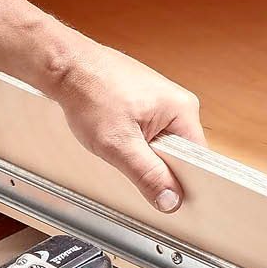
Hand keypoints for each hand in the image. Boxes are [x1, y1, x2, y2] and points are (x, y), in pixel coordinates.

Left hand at [47, 34, 205, 212]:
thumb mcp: (119, 144)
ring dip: (142, 154)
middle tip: (131, 164)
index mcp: (183, 109)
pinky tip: (116, 136)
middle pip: (180, 153)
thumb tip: (171, 201)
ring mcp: (163, 101)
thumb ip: (147, 174)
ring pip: (161, 145)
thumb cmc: (91, 93)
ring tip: (119, 144)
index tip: (166, 198)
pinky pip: (150, 134)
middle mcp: (178, 103)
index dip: (183, 182)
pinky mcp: (147, 103)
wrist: (68, 67)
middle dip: (156, 166)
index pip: (198, 159)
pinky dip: (134, 142)